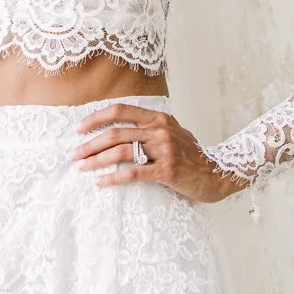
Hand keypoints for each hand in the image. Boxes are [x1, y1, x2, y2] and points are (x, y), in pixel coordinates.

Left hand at [72, 104, 239, 204]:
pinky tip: (101, 182)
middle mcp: (160, 130)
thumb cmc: (192, 156)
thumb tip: (120, 129)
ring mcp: (164, 149)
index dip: (96, 118)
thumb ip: (150, 128)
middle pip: (115, 133)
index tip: (79, 129)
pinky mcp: (167, 170)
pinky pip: (133, 173)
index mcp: (158, 118)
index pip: (120, 111)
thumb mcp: (173, 133)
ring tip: (82, 168)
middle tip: (74, 155)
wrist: (218, 173)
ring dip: (96, 160)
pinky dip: (113, 178)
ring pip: (121, 152)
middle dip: (90, 144)